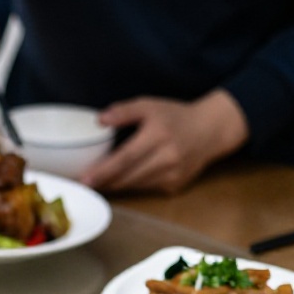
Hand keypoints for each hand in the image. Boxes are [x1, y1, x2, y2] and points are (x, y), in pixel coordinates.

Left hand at [82, 90, 248, 193]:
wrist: (210, 131)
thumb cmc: (175, 117)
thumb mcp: (150, 105)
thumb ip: (124, 111)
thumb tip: (99, 120)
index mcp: (158, 135)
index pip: (125, 158)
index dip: (103, 171)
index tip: (84, 179)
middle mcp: (167, 157)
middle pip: (128, 176)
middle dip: (104, 182)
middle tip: (83, 184)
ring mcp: (173, 175)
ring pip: (135, 186)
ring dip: (115, 185)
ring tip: (97, 182)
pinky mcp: (175, 186)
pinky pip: (146, 189)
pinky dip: (132, 185)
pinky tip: (122, 179)